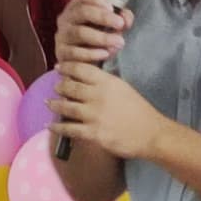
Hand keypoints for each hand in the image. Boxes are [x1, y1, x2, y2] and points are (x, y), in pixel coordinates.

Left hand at [50, 60, 164, 160]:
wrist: (151, 134)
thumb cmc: (140, 111)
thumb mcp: (123, 88)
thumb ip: (105, 83)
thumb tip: (88, 80)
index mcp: (107, 82)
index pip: (81, 69)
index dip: (67, 67)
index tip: (59, 67)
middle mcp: (98, 96)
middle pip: (70, 87)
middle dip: (60, 86)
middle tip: (56, 86)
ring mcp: (94, 115)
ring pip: (67, 106)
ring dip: (55, 104)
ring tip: (49, 102)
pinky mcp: (93, 133)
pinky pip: (70, 129)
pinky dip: (58, 127)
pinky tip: (50, 125)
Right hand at [55, 0, 131, 67]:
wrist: (87, 62)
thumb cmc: (100, 38)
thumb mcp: (113, 26)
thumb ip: (122, 19)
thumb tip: (126, 19)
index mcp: (78, 5)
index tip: (112, 7)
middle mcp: (66, 18)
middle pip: (82, 11)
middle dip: (103, 17)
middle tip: (120, 24)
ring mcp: (62, 35)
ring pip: (79, 33)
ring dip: (101, 38)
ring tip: (119, 42)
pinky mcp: (61, 53)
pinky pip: (74, 52)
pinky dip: (91, 53)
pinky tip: (105, 54)